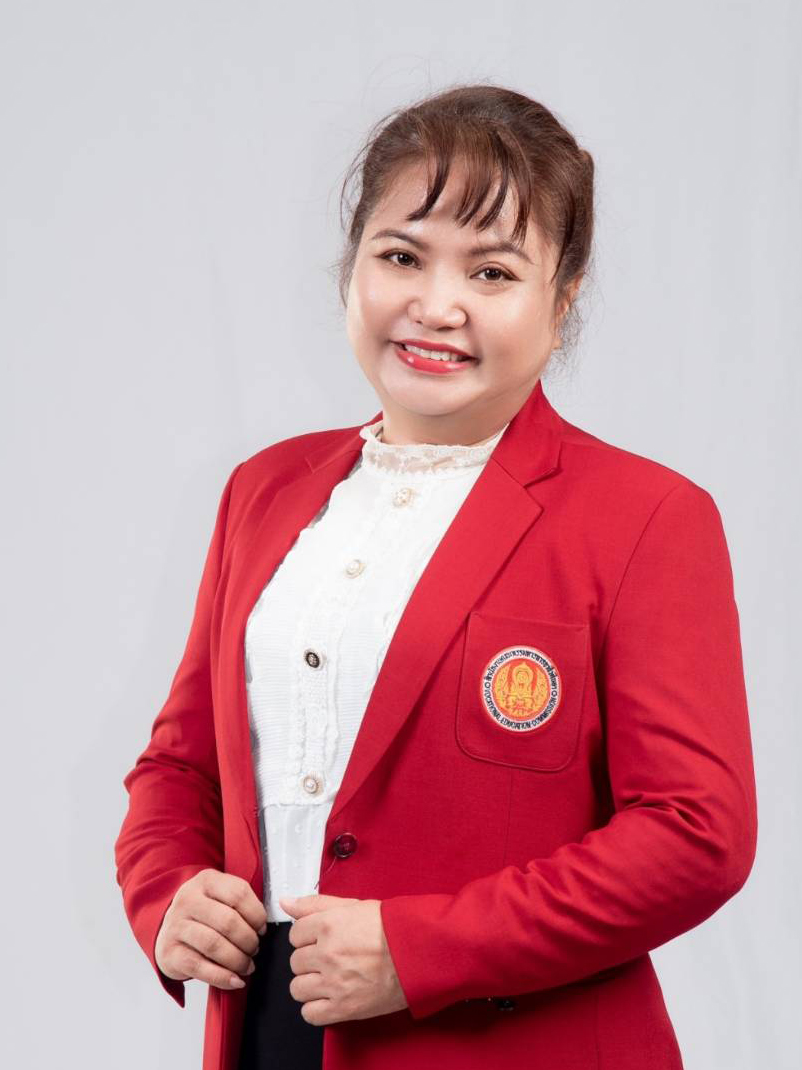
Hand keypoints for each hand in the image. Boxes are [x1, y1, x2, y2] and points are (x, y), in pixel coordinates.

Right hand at [155, 869, 267, 990]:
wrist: (168, 929)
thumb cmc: (202, 914)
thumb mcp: (219, 896)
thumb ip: (240, 904)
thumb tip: (263, 926)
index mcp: (206, 881)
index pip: (238, 894)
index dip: (256, 914)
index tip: (261, 928)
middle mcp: (188, 900)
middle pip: (228, 921)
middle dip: (248, 940)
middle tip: (254, 949)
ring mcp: (176, 926)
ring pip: (214, 945)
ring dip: (237, 960)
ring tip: (247, 965)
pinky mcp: (169, 953)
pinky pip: (199, 967)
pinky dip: (222, 977)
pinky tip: (235, 980)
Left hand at [279, 893, 407, 1024]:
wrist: (419, 953)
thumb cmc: (391, 928)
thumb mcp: (353, 906)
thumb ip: (315, 904)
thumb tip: (287, 903)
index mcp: (328, 925)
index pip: (294, 934)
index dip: (307, 937)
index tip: (319, 940)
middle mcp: (327, 954)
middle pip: (295, 962)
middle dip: (309, 959)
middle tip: (327, 958)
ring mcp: (334, 982)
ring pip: (297, 988)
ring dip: (309, 984)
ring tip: (327, 978)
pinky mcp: (344, 1008)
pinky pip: (310, 1014)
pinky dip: (315, 1008)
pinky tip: (329, 997)